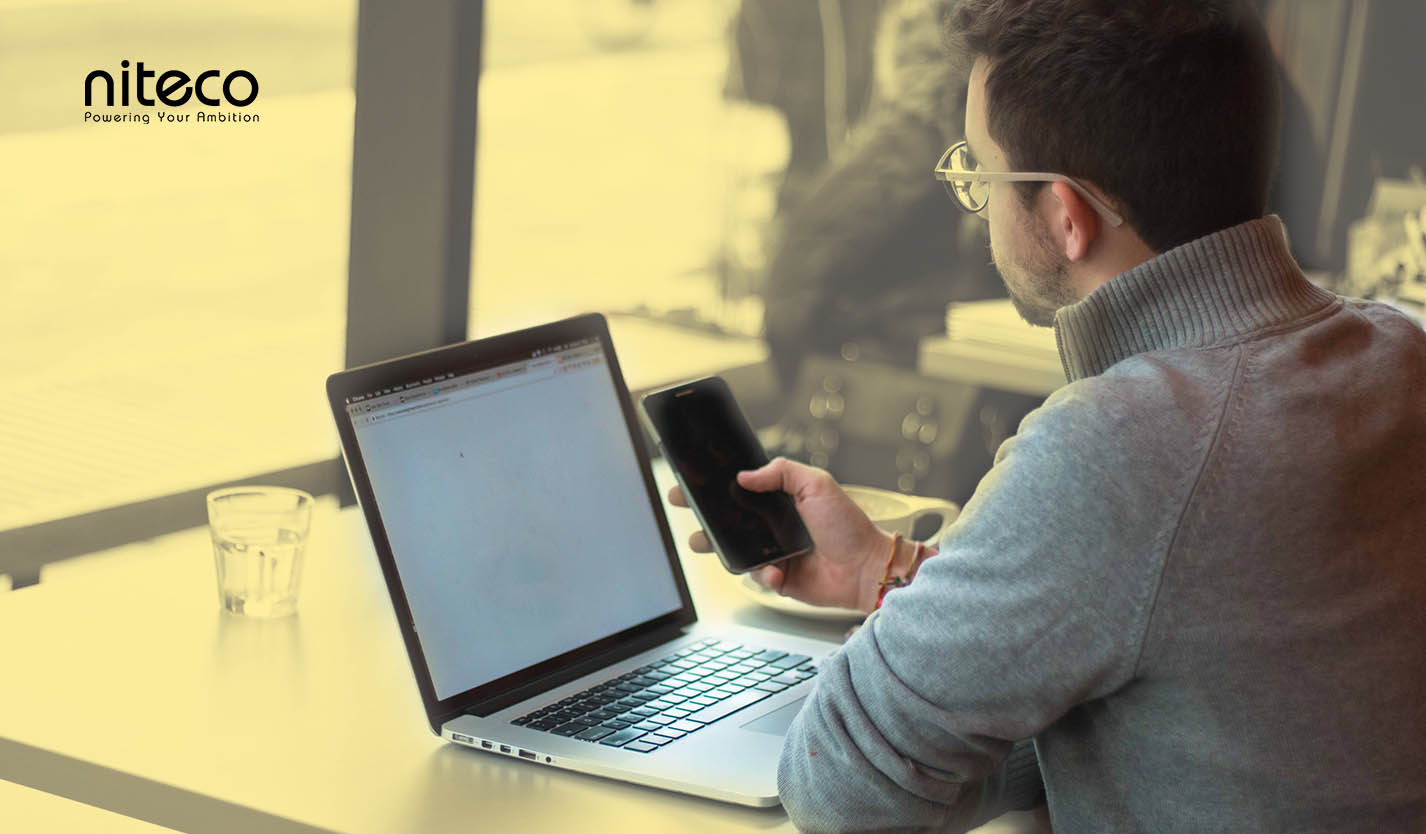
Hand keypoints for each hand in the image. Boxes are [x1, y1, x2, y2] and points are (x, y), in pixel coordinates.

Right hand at [667, 457, 891, 612]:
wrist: (866, 568)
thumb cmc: (848, 526)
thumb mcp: (817, 484)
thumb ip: (781, 472)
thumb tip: (744, 475)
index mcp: (781, 500)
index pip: (740, 489)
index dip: (715, 485)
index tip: (691, 481)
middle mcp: (774, 525)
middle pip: (729, 518)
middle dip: (703, 514)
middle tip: (685, 506)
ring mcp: (774, 552)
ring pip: (735, 549)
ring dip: (718, 546)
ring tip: (704, 542)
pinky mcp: (779, 578)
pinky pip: (756, 576)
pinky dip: (762, 574)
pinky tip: (775, 571)